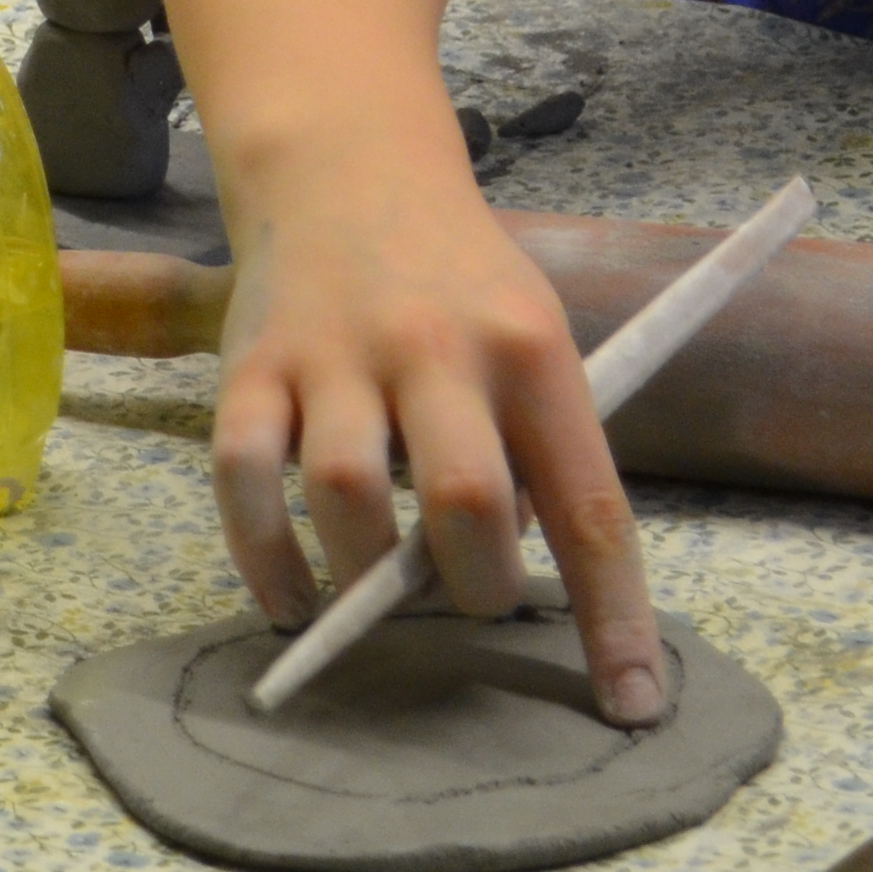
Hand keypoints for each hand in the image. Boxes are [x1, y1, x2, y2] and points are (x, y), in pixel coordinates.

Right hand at [207, 145, 662, 725]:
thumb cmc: (460, 281)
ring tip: (375, 592)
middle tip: (468, 593)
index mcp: (528, 349)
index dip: (613, 615)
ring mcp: (333, 354)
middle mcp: (433, 347)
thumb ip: (531, 446)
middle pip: (466, 501)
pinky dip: (264, 557)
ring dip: (367, 575)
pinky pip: (244, 477)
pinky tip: (291, 598)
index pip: (587, 504)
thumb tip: (506, 577)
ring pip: (348, 493)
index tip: (628, 703)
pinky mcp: (249, 364)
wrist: (346, 168)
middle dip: (476, 585)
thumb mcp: (531, 334)